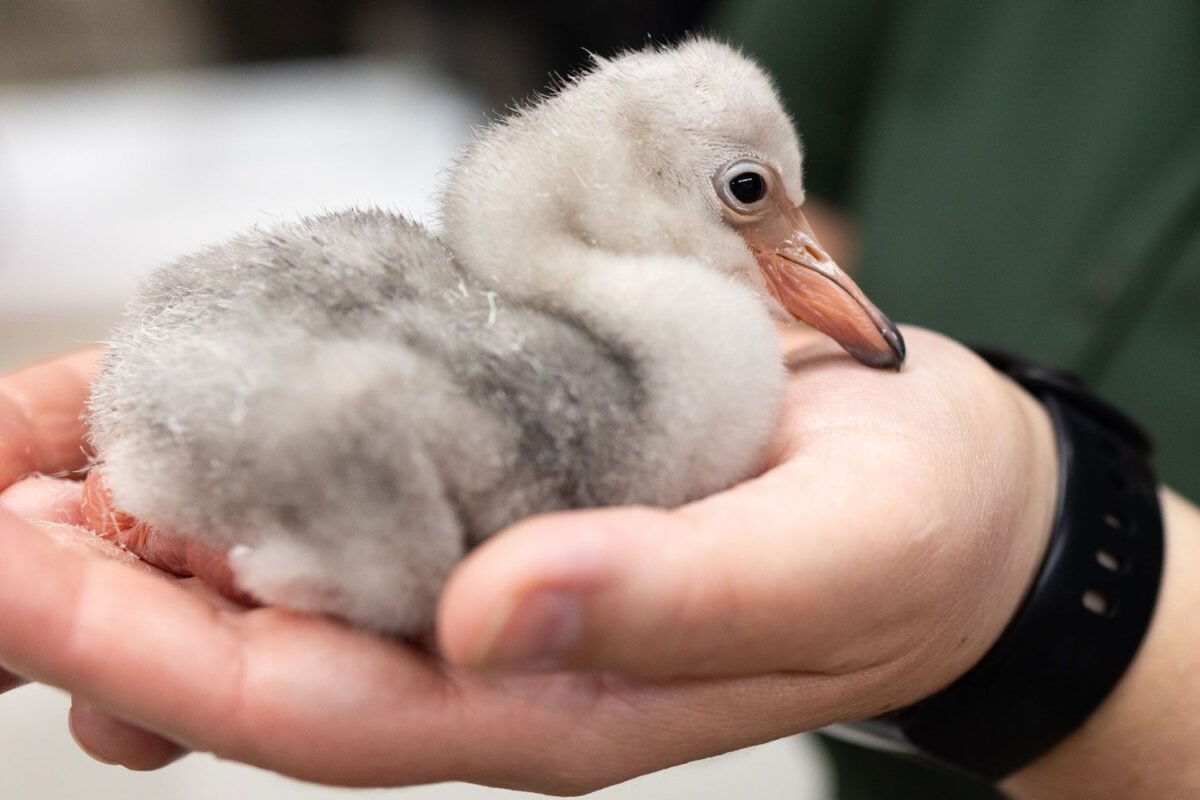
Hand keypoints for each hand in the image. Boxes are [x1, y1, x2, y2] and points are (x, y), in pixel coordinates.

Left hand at [0, 328, 1058, 791]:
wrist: (954, 493)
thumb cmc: (908, 541)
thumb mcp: (823, 567)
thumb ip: (671, 601)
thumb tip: (490, 618)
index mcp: (563, 696)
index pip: (320, 701)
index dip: (155, 643)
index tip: (8, 570)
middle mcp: (501, 640)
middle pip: (263, 640)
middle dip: (97, 585)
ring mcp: (500, 554)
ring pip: (291, 558)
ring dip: (152, 510)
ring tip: (25, 454)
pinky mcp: (518, 467)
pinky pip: (359, 463)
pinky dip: (259, 432)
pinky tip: (183, 398)